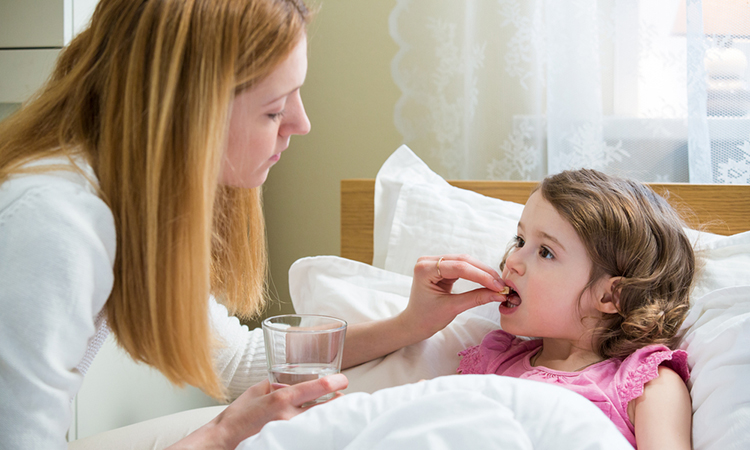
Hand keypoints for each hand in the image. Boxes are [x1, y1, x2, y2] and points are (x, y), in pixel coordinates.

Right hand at [168, 374, 347, 449]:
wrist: (224, 440)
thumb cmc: (238, 416)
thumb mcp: (256, 391)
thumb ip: (275, 384)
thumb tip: (289, 381)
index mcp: (282, 398)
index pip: (318, 387)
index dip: (335, 381)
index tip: (342, 380)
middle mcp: (289, 416)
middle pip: (326, 408)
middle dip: (338, 402)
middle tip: (342, 398)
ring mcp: (289, 432)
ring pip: (320, 422)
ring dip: (329, 416)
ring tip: (335, 412)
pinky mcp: (287, 443)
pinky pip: (308, 435)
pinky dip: (316, 429)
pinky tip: (320, 428)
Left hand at [402, 254, 506, 338]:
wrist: (414, 323)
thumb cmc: (427, 318)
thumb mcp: (452, 308)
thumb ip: (476, 298)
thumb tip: (499, 294)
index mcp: (424, 269)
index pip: (459, 268)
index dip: (481, 276)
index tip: (498, 286)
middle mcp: (428, 261)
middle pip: (463, 261)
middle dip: (484, 273)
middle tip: (502, 285)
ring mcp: (434, 262)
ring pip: (465, 262)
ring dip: (482, 272)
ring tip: (498, 284)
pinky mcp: (441, 267)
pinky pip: (462, 266)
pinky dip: (476, 274)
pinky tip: (488, 281)